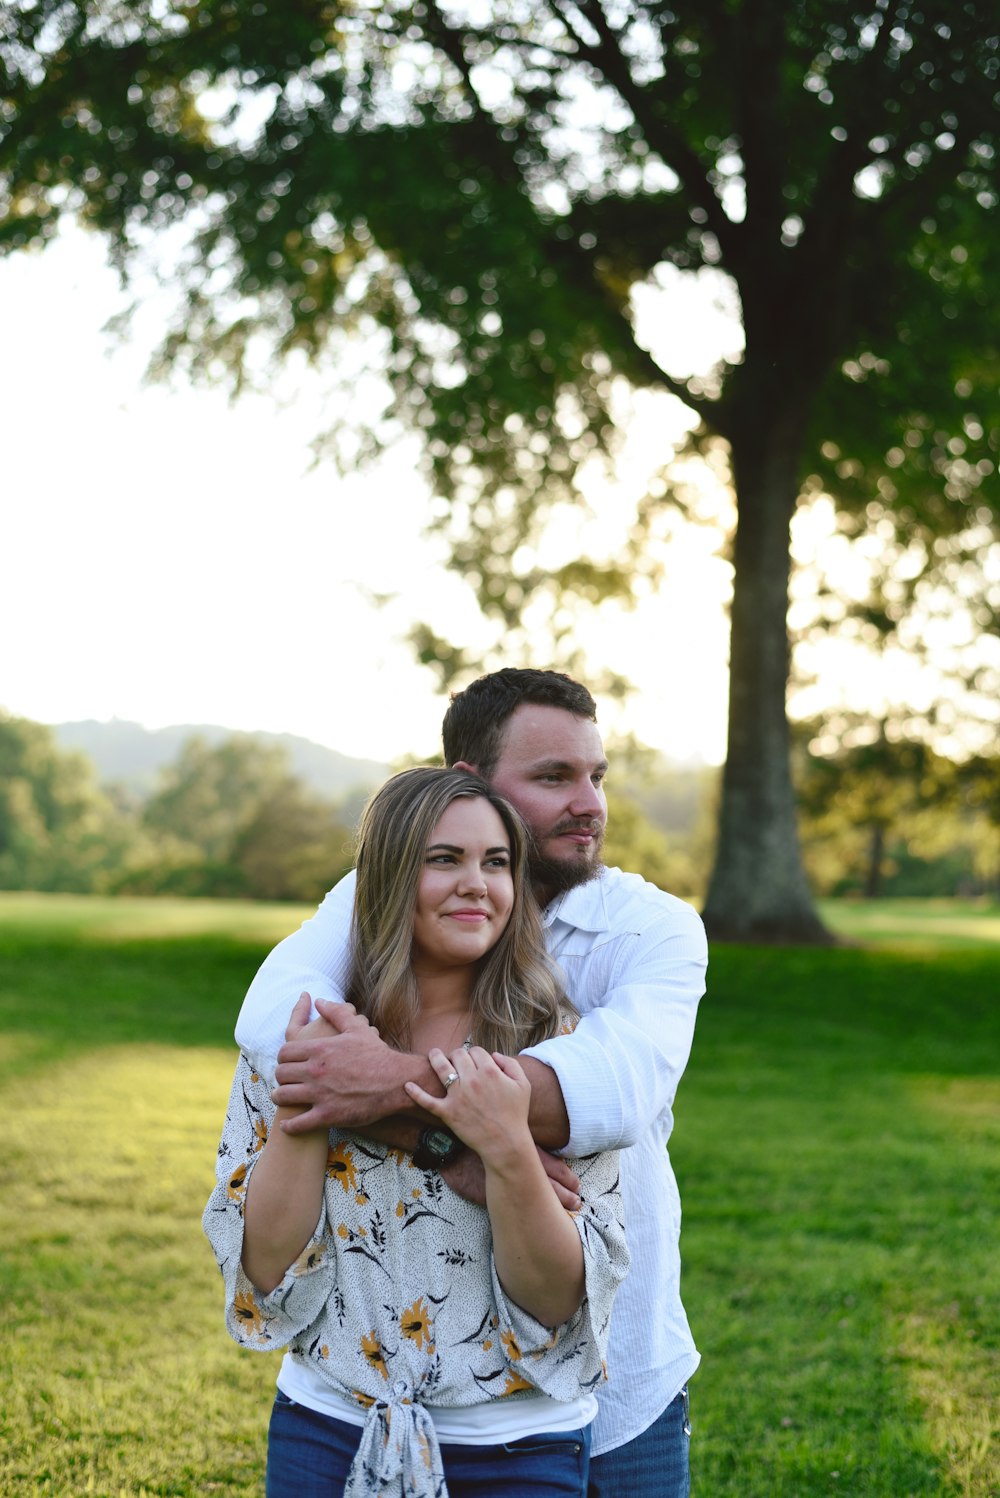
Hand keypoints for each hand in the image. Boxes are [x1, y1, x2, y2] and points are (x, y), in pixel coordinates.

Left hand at [273, 996, 402, 1132]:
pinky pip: (298, 1124)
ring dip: (280, 1097)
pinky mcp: (327, 1115)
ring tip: (282, 1098)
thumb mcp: (357, 1028)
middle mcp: (315, 1071)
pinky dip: (290, 1126)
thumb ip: (336, 1013)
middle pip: (281, 1073)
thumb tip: (319, 1001)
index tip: (287, 1062)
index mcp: (320, 1049)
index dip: (283, 1058)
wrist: (396, 1082)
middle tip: (285, 1080)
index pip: (284, 1053)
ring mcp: (320, 1094)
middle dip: (281, 1077)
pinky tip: (288, 1125)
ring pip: (283, 1096)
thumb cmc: (377, 1054)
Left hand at [405, 1046, 532, 1167]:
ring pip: (440, 1068)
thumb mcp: (523, 1085)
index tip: (476, 1061)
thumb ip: (510, 1064)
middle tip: (457, 1059)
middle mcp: (471, 1080)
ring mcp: (457, 1096)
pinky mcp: (447, 1112)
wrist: (506, 1143)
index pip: (476, 1051)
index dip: (476, 1054)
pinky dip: (415, 1093)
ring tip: (432, 1054)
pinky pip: (427, 1101)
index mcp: (489, 1071)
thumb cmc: (516, 1114)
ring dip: (435, 1057)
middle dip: (458, 1055)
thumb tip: (493, 1055)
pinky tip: (407, 1085)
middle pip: (458, 1055)